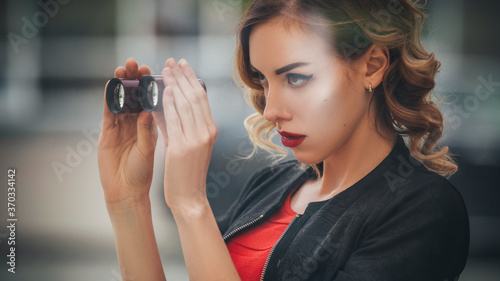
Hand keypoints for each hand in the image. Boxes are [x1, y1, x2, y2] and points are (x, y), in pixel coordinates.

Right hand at [98, 58, 158, 206]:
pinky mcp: (106, 133)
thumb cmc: (142, 173)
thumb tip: (149, 110)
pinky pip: (107, 113)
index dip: (150, 85)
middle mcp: (134, 123)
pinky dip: (108, 100)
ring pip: (120, 101)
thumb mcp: (147, 150)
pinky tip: (109, 86)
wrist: (126, 192)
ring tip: (122, 68)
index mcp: (149, 125)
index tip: (153, 69)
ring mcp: (119, 127)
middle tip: (135, 62)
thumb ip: (147, 131)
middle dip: (134, 79)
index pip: (149, 100)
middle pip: (133, 96)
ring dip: (120, 84)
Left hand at [153, 58, 216, 212]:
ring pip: (185, 105)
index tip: (182, 65)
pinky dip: (168, 104)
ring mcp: (195, 140)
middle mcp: (206, 132)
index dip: (191, 79)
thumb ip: (179, 124)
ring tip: (165, 70)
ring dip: (174, 84)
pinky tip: (162, 92)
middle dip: (183, 76)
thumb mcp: (188, 144)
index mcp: (210, 130)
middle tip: (172, 61)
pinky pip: (174, 120)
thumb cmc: (187, 172)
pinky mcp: (181, 148)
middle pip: (195, 97)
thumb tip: (166, 102)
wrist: (190, 198)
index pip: (202, 98)